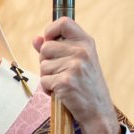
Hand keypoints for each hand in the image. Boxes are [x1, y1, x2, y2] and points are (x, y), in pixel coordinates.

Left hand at [34, 18, 118, 133]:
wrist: (97, 110)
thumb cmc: (85, 85)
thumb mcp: (76, 61)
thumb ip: (56, 49)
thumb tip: (36, 38)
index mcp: (86, 43)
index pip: (64, 22)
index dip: (51, 31)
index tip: (49, 41)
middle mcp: (82, 51)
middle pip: (46, 47)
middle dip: (46, 61)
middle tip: (60, 72)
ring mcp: (75, 66)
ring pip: (43, 66)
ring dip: (47, 77)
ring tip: (63, 83)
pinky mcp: (66, 81)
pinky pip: (44, 81)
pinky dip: (48, 89)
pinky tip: (61, 93)